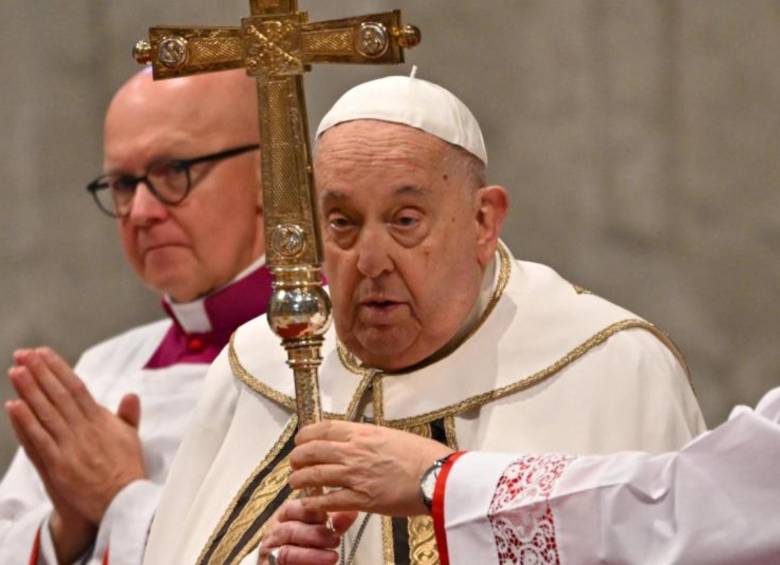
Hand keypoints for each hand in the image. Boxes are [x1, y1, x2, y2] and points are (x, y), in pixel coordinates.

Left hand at [5, 347, 145, 561]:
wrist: (122, 502)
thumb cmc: (127, 471)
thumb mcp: (132, 439)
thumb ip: (128, 416)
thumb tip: (131, 394)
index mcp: (101, 420)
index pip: (76, 387)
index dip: (58, 369)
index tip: (44, 353)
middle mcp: (84, 429)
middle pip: (59, 395)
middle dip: (40, 373)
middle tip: (24, 354)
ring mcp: (70, 446)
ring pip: (46, 413)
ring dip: (30, 390)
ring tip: (15, 371)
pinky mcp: (58, 465)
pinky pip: (39, 440)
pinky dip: (26, 422)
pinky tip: (14, 406)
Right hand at [258, 499, 356, 564]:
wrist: (293, 563)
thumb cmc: (305, 545)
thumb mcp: (322, 532)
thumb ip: (335, 523)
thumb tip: (352, 511)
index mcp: (286, 516)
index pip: (296, 508)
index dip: (312, 512)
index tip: (329, 517)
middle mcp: (275, 531)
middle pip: (290, 528)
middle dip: (314, 534)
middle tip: (335, 539)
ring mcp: (270, 551)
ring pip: (287, 551)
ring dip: (311, 555)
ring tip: (332, 557)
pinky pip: (283, 564)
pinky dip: (303, 563)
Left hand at [289, 420, 452, 516]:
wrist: (437, 475)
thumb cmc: (423, 456)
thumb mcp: (393, 436)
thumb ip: (372, 438)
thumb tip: (362, 440)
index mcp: (363, 433)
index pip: (324, 428)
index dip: (306, 434)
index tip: (300, 439)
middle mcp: (354, 451)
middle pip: (313, 451)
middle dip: (298, 457)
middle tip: (294, 463)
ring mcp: (355, 476)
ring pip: (315, 475)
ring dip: (300, 480)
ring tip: (295, 482)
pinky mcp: (361, 499)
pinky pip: (328, 501)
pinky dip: (313, 503)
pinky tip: (307, 504)